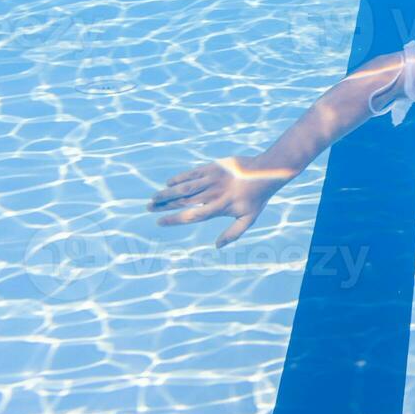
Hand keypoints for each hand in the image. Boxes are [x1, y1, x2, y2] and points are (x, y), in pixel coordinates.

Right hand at [147, 156, 295, 247]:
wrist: (265, 171)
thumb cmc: (257, 197)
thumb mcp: (249, 218)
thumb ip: (233, 233)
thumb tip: (217, 246)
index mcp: (219, 207)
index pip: (191, 216)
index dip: (173, 219)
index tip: (160, 222)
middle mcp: (212, 193)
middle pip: (182, 201)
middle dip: (163, 205)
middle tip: (149, 208)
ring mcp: (211, 179)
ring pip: (184, 187)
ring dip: (167, 192)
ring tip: (154, 197)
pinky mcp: (212, 167)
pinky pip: (191, 173)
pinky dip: (179, 178)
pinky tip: (169, 183)